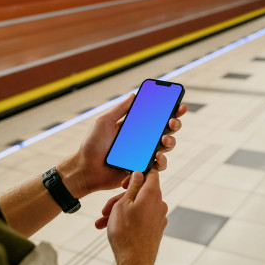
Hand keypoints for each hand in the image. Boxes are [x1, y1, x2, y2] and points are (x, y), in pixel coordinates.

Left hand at [58, 94, 186, 198]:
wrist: (86, 169)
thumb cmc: (92, 145)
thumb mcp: (104, 122)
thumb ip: (120, 109)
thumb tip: (134, 95)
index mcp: (133, 127)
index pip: (155, 117)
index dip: (169, 111)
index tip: (178, 105)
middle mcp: (141, 140)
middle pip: (165, 130)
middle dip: (174, 124)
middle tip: (172, 121)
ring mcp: (143, 154)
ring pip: (166, 147)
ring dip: (171, 141)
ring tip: (165, 139)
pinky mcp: (142, 169)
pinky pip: (158, 166)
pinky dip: (162, 161)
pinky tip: (158, 156)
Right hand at [103, 170, 166, 264]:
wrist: (134, 261)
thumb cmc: (126, 232)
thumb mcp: (123, 203)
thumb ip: (132, 186)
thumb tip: (139, 173)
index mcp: (152, 193)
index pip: (151, 173)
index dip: (136, 173)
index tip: (124, 181)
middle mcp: (159, 204)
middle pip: (140, 192)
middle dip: (121, 198)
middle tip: (105, 208)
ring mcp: (159, 217)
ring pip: (138, 207)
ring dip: (120, 211)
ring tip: (102, 221)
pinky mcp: (156, 228)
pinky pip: (141, 218)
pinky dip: (127, 220)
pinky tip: (111, 227)